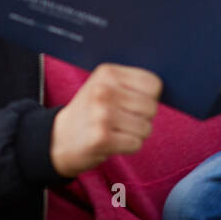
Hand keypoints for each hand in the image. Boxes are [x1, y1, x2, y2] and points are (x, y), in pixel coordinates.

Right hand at [50, 63, 161, 177]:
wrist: (57, 139)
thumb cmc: (90, 112)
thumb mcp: (104, 86)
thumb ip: (131, 84)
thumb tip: (164, 90)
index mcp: (107, 73)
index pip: (153, 84)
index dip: (149, 98)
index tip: (132, 103)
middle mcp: (103, 90)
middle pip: (151, 107)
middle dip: (142, 118)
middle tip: (121, 120)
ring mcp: (102, 114)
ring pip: (146, 127)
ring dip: (135, 134)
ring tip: (115, 131)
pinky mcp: (101, 138)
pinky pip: (136, 144)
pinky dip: (128, 147)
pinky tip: (111, 142)